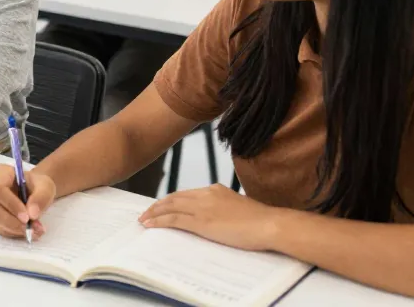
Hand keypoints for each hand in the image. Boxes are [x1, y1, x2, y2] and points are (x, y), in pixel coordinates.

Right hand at [0, 163, 56, 239]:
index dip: (11, 204)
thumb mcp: (45, 186)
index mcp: (0, 172)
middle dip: (14, 222)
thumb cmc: (37, 185)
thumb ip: (41, 197)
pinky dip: (15, 232)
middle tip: (34, 228)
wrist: (34, 192)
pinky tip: (28, 230)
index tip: (27, 217)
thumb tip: (32, 214)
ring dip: (16, 229)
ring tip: (35, 230)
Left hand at [139, 184, 281, 251]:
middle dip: (158, 205)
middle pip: (174, 197)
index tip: (161, 206)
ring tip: (143, 219)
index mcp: (215, 190)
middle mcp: (206, 194)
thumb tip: (215, 218)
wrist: (270, 224)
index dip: (170, 200)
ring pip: (170, 206)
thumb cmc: (260, 221)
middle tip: (145, 213)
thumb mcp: (238, 208)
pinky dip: (159, 221)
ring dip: (154, 213)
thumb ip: (223, 209)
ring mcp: (203, 207)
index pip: (186, 194)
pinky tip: (150, 225)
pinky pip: (174, 219)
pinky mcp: (202, 221)